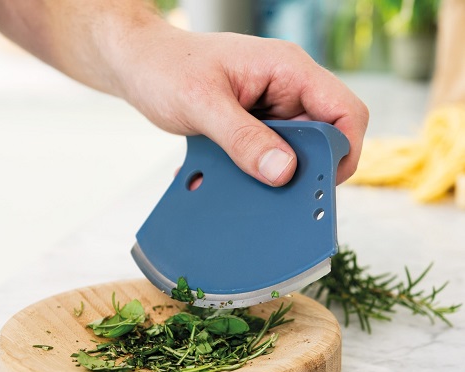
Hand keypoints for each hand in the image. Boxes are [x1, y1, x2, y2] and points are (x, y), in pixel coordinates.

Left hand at [110, 23, 368, 185]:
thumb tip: (283, 171)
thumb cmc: (166, 68)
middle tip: (278, 193)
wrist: (140, 65)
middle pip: (324, 137)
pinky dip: (255, 170)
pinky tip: (231, 176)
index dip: (343, 151)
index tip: (321, 184)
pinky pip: (269, 153)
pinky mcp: (255, 124)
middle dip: (307, 169)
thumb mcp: (203, 105)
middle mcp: (286, 88)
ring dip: (276, 173)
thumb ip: (243, 138)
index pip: (345, 111)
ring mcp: (271, 107)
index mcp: (287, 69)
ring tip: (245, 183)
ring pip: (296, 151)